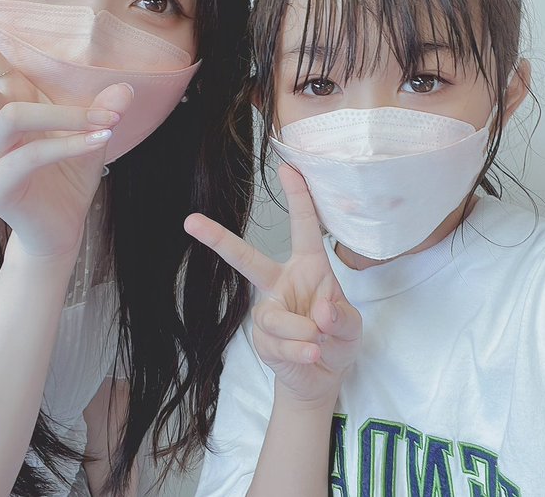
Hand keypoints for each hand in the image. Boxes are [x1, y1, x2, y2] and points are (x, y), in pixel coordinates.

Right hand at [0, 0, 131, 257]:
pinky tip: (99, 139)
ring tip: (103, 123)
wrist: (61, 228)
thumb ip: (103, 107)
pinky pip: (31, 155)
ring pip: (10, 116)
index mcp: (5, 94)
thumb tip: (124, 91)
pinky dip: (69, 143)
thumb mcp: (92, 132)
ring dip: (60, 115)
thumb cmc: (67, 174)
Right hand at [185, 164, 361, 405]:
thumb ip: (341, 317)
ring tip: (318, 343)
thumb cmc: (337, 338)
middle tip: (191, 222)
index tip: (287, 167)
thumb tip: (318, 312)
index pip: (304, 227)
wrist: (323, 378)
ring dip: (302, 332)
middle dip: (219, 240)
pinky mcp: (262, 339)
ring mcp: (268, 312)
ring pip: (274, 316)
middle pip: (248, 259)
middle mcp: (282, 283)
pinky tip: (310, 354)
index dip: (298, 197)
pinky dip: (299, 351)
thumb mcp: (352, 326)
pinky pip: (277, 343)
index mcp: (309, 267)